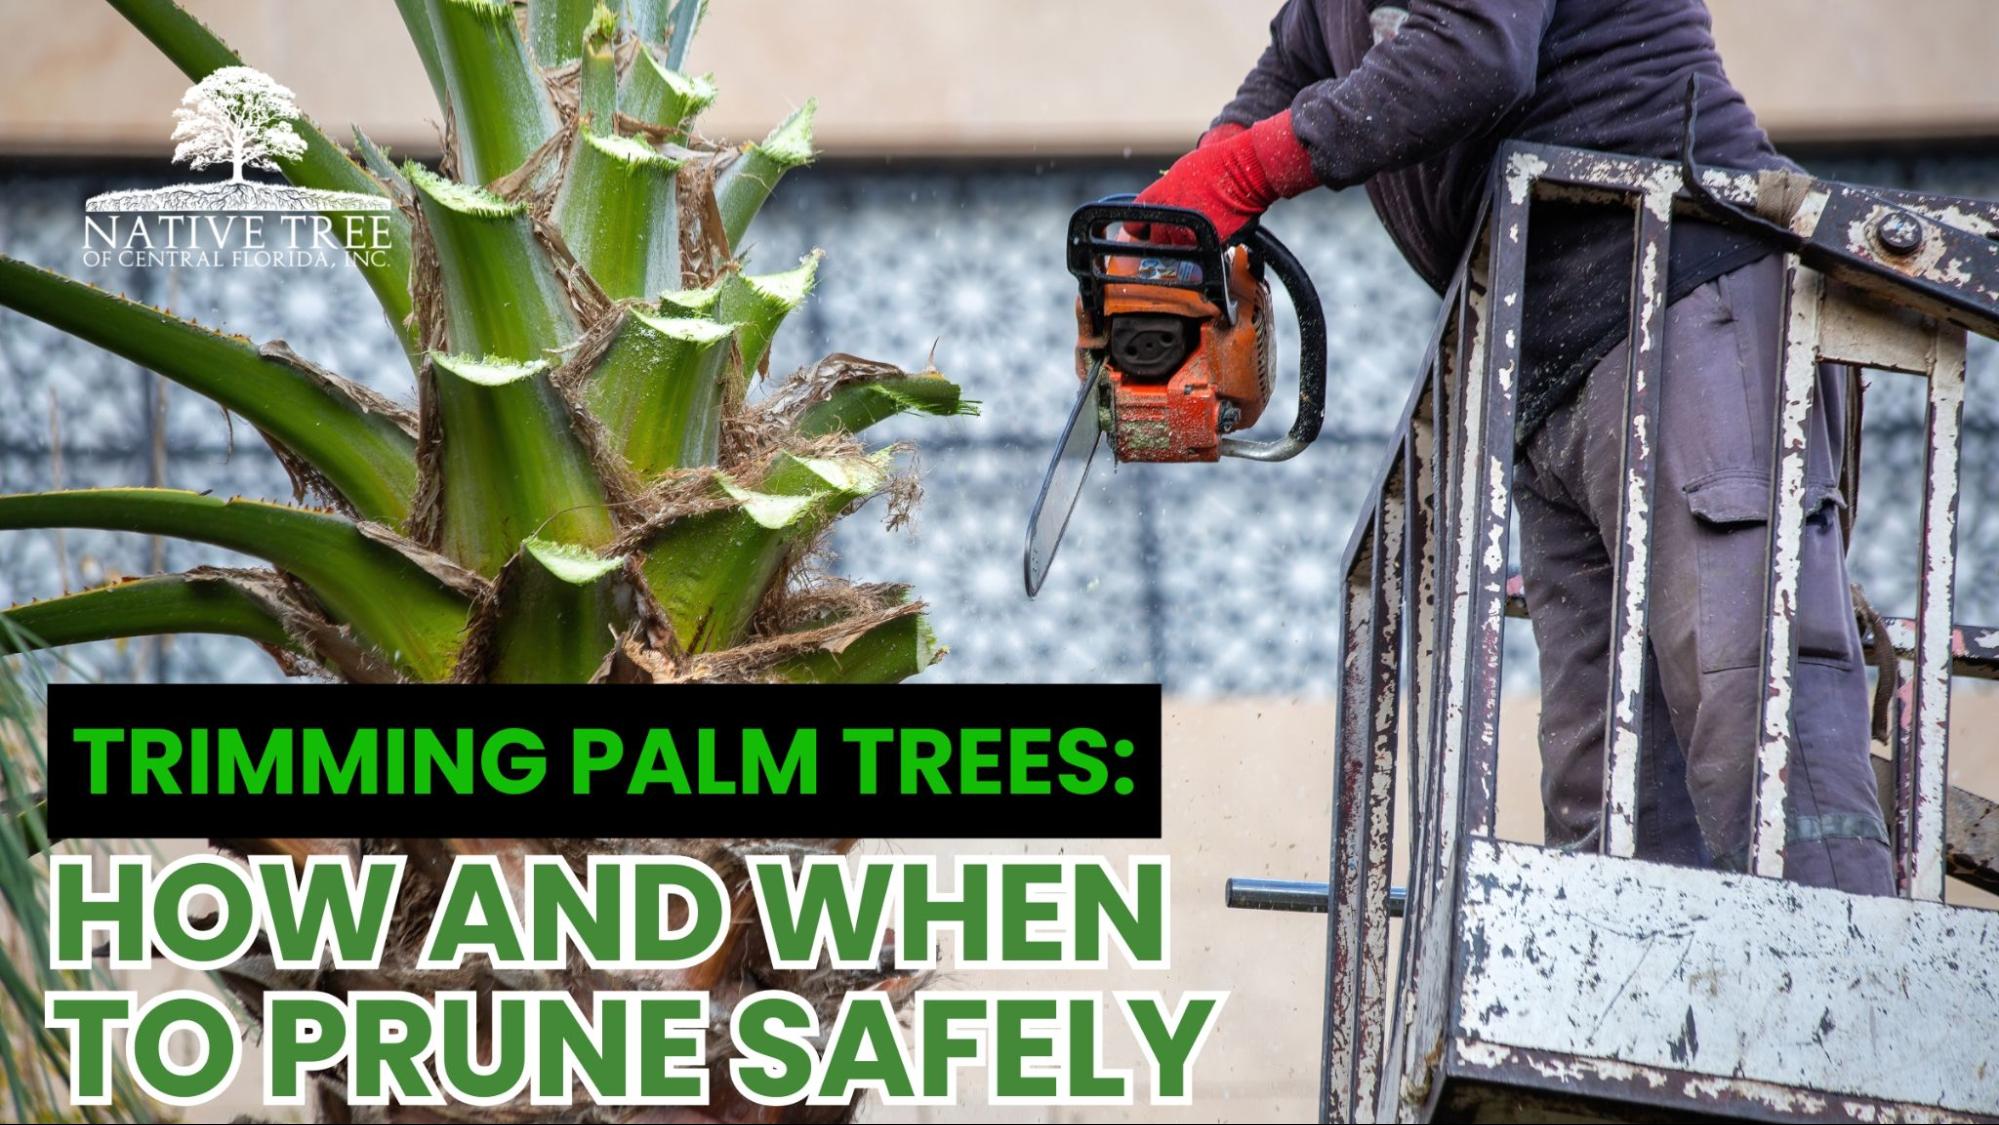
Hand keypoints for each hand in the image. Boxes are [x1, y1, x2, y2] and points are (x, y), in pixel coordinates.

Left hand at [1130, 110, 1318, 244]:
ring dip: (1184, 243)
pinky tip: (1213, 229)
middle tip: (1178, 227)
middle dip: (1163, 236)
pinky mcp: (1207, 243)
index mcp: (1156, 198)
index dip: (1139, 228)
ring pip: (1177, 249)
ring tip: (1198, 227)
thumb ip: (1163, 194)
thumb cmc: (1214, 165)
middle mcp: (1168, 218)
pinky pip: (1201, 251)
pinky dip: (1205, 245)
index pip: (1133, 225)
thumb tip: (1159, 207)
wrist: (1244, 171)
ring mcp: (1186, 233)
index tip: (1145, 229)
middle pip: (1155, 241)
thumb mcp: (1178, 173)